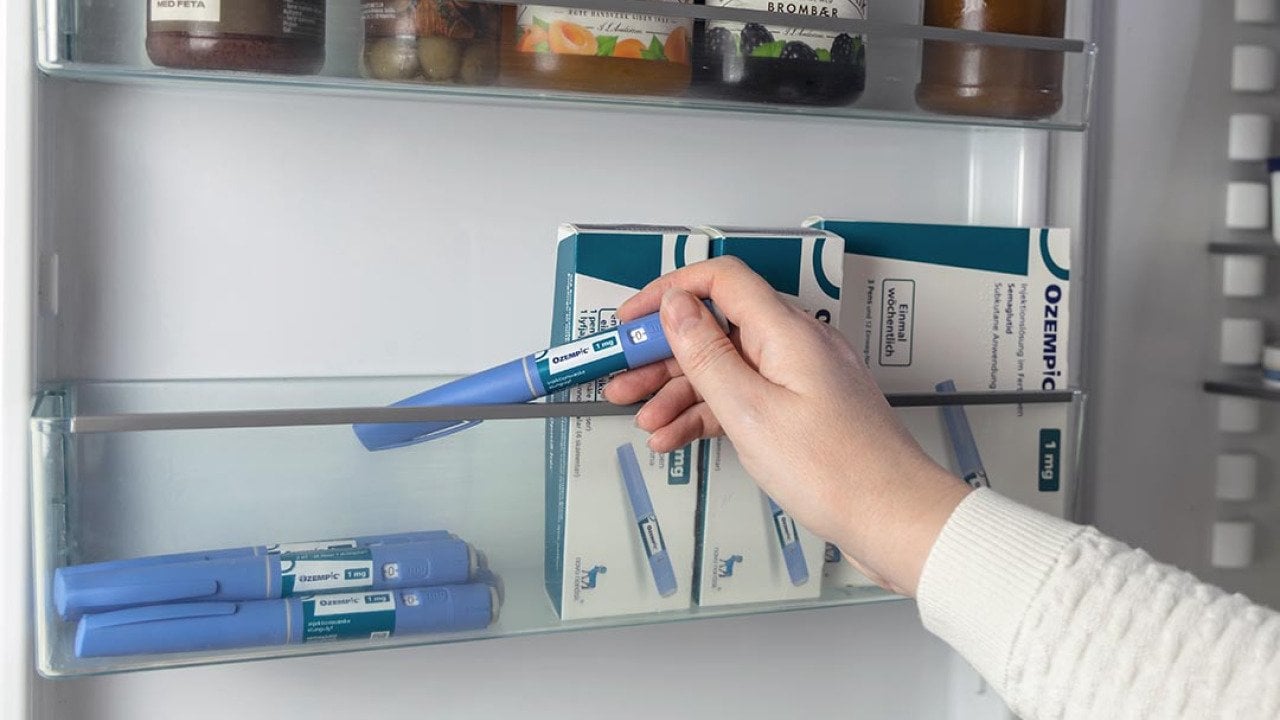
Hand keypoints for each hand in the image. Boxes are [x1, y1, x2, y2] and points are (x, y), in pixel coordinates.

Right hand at [603, 257, 971, 595]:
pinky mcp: (803, 410)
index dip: (668, 292)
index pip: (720, 281)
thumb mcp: (751, 412)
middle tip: (622, 378)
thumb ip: (707, 355)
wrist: (895, 520)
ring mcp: (801, 378)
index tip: (630, 319)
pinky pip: (746, 397)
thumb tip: (676, 306)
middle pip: (717, 328)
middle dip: (664, 353)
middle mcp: (796, 345)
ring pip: (727, 367)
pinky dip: (710, 414)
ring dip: (679, 391)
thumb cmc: (837, 472)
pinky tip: (677, 437)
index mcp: (787, 331)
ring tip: (642, 419)